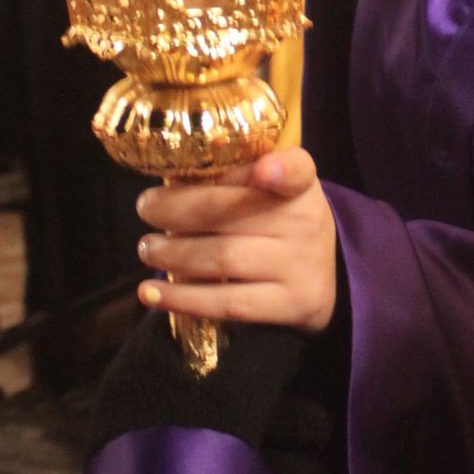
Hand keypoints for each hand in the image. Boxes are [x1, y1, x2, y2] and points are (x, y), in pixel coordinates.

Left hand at [133, 148, 337, 333]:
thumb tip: (169, 179)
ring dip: (171, 254)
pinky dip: (181, 299)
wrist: (326, 279)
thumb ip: (236, 178)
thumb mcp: (276, 191)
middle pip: (229, 213)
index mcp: (301, 185)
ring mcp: (300, 266)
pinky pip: (226, 303)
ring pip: (221, 259)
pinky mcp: (290, 305)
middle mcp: (305, 223)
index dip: (281, 169)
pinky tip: (150, 294)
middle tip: (146, 208)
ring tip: (147, 248)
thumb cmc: (282, 223)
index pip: (297, 170)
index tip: (264, 170)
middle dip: (175, 210)